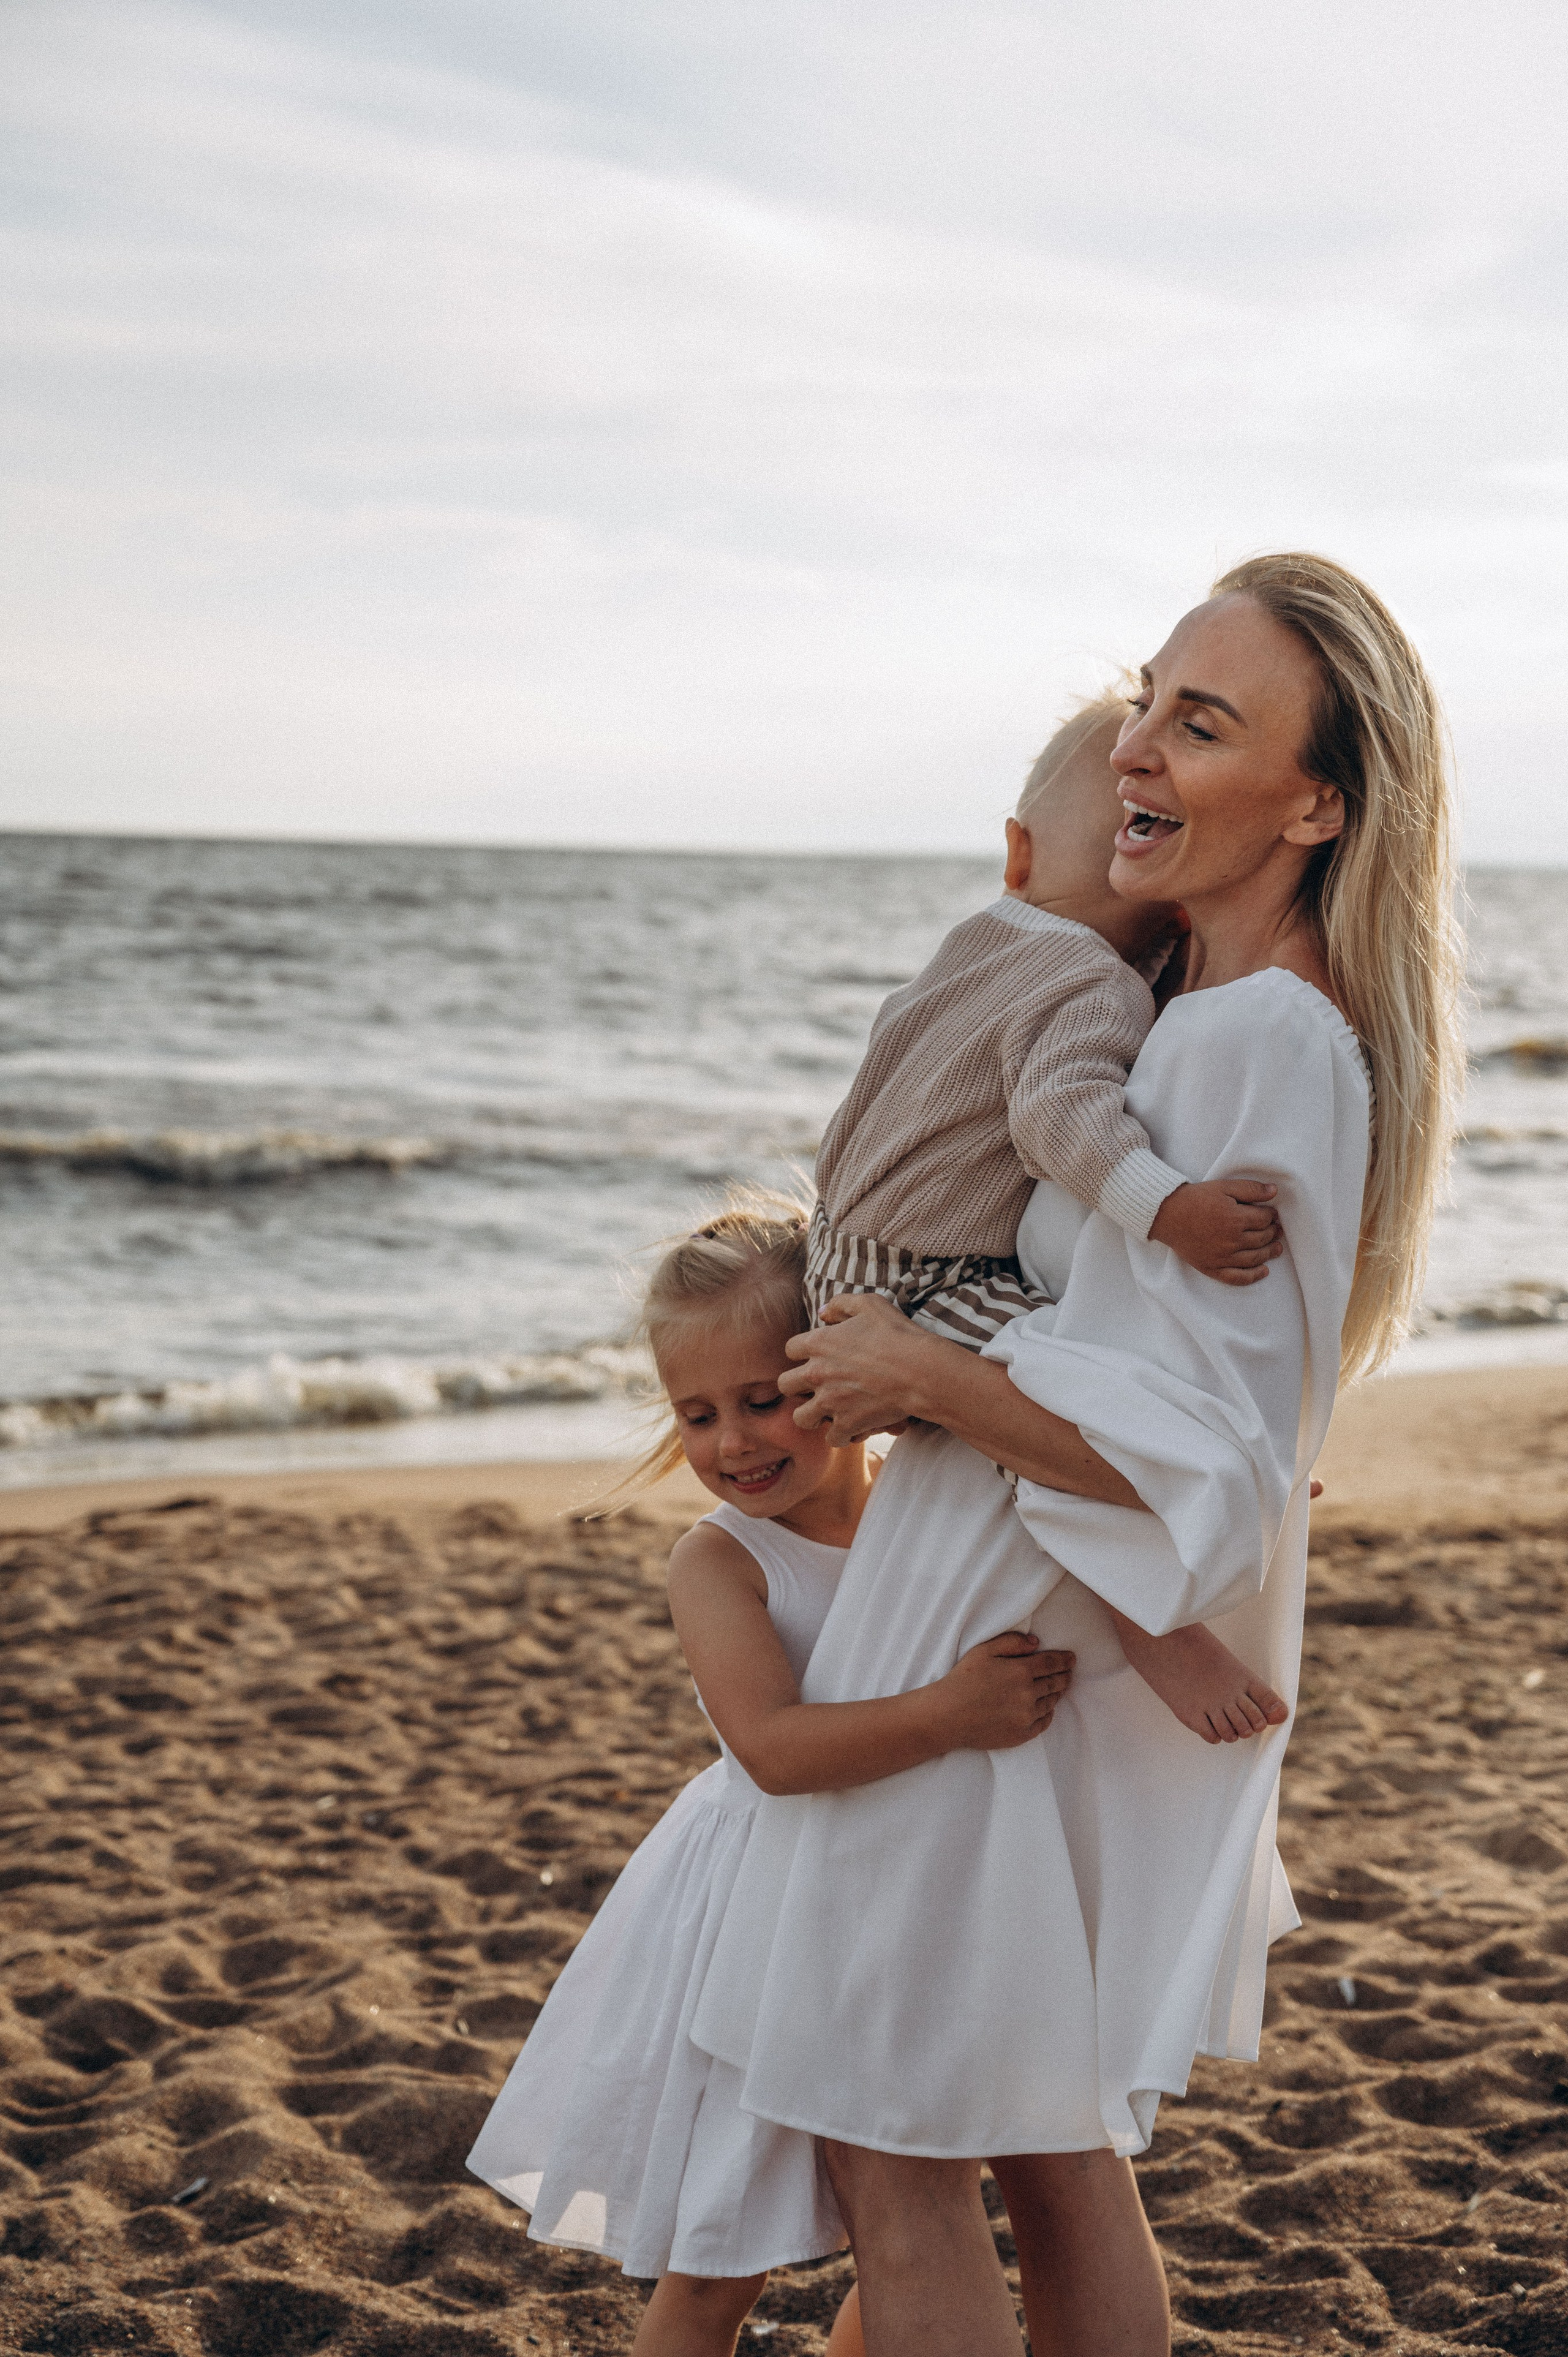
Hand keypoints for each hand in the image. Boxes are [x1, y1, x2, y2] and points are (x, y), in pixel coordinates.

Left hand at [781, 1294, 948, 1443]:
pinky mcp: (846, 1423)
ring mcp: (829, 1401)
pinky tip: (854, 1427)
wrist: (920, 1370)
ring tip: (828, 1412)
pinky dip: (842, 1435)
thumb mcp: (870, 1304)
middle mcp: (817, 1373)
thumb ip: (842, 1304)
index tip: (817, 1357)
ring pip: (800, 1418)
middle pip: (785, 1385)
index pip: (790, 1349)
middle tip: (816, 1387)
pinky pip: (832, 1439)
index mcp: (818, 1343)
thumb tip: (823, 1312)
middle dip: (798, 1387)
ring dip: (812, 1415)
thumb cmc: (897, 1334)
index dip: (802, 1353)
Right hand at [927, 1631, 1074, 1750]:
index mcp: (1021, 1671)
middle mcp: (1028, 1694)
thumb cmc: (962, 1680)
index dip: (1064, 1660)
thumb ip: (1012, 1642)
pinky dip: (1048, 1714)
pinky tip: (1047, 1709)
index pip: (1051, 1663)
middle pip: (1055, 1683)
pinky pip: (1043, 1723)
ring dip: (1057, 1693)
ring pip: (1051, 1702)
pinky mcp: (1021, 1734)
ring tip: (1060, 1688)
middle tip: (1069, 1672)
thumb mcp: (984, 1651)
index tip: (1072, 1658)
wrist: (947, 1716)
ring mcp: (1026, 1716)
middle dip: (1065, 1676)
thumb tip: (1036, 1643)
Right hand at [1148, 1178, 1282, 1285]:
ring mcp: (1223, 1257)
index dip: (1272, 1215)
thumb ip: (1251, 1189)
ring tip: (1277, 1248)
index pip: (1265, 1219)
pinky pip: (1238, 1278)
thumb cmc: (1196, 1199)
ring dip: (1270, 1253)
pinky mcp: (1213, 1268)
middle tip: (1277, 1229)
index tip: (1272, 1214)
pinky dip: (1254, 1276)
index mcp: (1236, 1219)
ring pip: (1255, 1258)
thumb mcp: (1224, 1187)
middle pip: (1263, 1239)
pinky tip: (1264, 1271)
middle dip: (1273, 1232)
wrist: (1167, 1215)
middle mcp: (1232, 1240)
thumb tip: (1274, 1191)